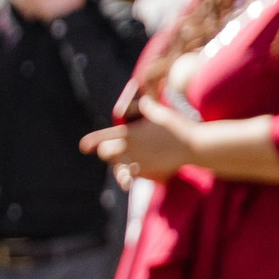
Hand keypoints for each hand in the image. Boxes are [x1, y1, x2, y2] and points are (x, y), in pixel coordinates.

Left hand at [79, 96, 193, 179]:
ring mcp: (137, 161)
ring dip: (116, 163)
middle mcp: (130, 148)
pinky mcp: (146, 171)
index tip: (83, 146)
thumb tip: (141, 101)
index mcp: (130, 133)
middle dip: (105, 151)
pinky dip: (127, 175)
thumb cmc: (179, 126)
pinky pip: (130, 174)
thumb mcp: (160, 112)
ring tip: (119, 161)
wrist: (195, 145)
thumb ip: (146, 107)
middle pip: (106, 153)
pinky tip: (127, 177)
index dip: (92, 141)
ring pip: (116, 165)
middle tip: (108, 149)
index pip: (105, 137)